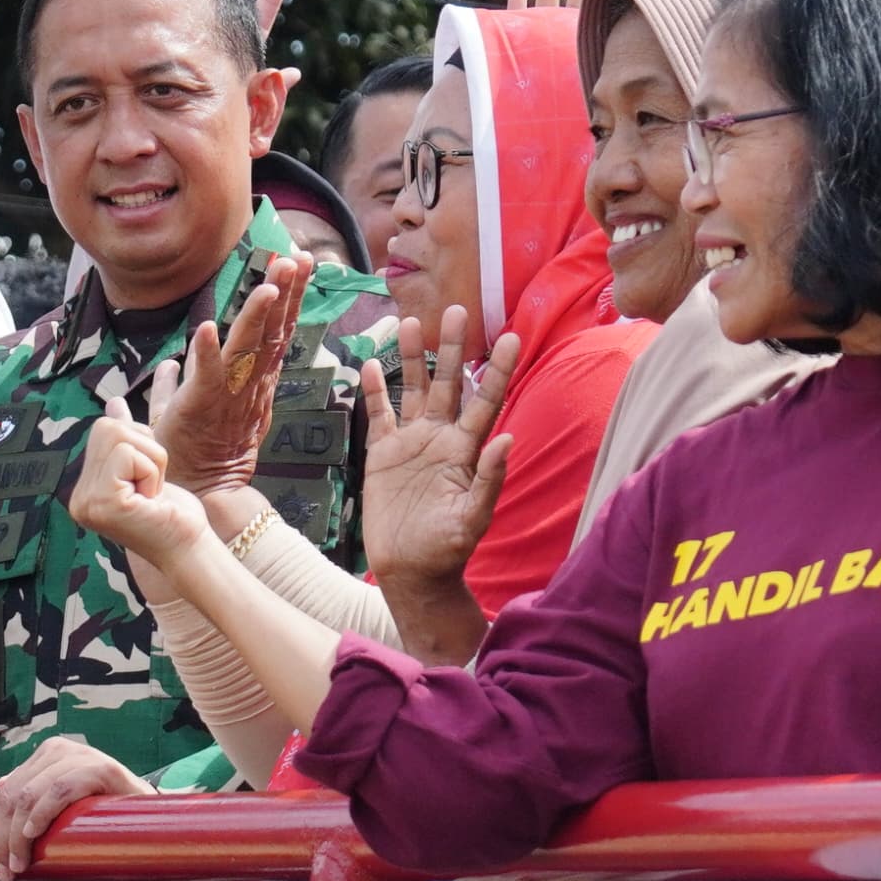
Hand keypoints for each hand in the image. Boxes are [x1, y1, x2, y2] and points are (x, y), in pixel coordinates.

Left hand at [0, 737, 150, 880]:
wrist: (151, 816)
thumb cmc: (101, 814)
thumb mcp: (61, 805)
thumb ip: (34, 795)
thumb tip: (0, 789)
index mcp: (45, 756)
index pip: (6, 792)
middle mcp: (59, 750)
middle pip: (14, 795)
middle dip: (3, 837)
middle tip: (6, 870)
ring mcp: (81, 756)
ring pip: (30, 794)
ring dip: (18, 835)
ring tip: (20, 864)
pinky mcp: (102, 768)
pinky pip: (61, 790)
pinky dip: (42, 813)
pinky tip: (33, 834)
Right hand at [67, 412, 212, 569]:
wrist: (189, 549)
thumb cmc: (173, 513)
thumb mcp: (146, 468)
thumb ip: (125, 439)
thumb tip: (114, 403)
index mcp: (85, 488)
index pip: (104, 429)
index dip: (139, 445)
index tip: (147, 482)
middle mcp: (78, 497)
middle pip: (108, 427)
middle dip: (146, 449)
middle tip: (152, 487)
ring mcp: (86, 501)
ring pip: (120, 437)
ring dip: (151, 461)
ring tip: (152, 493)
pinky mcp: (102, 502)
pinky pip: (128, 454)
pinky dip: (151, 472)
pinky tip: (151, 500)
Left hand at [141, 253, 308, 493]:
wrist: (196, 493)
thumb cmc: (193, 454)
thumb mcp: (192, 408)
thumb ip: (184, 378)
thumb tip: (176, 357)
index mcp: (253, 382)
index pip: (276, 330)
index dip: (288, 296)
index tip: (297, 261)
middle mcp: (249, 385)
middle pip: (274, 331)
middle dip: (287, 292)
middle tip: (299, 257)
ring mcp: (228, 395)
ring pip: (251, 347)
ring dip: (259, 312)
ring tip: (272, 280)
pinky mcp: (200, 407)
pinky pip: (206, 377)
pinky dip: (206, 353)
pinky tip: (206, 327)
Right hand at [360, 312, 519, 591]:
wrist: (410, 572)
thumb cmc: (447, 551)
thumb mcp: (472, 519)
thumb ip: (489, 480)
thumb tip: (507, 439)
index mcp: (466, 449)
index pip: (486, 399)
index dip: (497, 369)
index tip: (511, 335)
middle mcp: (441, 438)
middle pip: (449, 382)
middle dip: (452, 347)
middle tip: (456, 309)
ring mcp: (411, 443)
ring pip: (413, 389)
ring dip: (412, 357)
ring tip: (409, 321)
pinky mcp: (382, 454)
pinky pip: (379, 415)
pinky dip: (375, 391)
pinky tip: (370, 365)